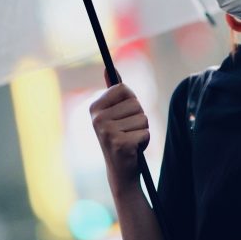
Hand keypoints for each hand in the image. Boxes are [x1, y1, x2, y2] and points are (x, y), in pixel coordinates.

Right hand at [89, 72, 148, 193]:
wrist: (121, 172)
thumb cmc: (120, 138)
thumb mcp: (115, 114)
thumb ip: (113, 91)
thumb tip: (108, 68)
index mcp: (94, 108)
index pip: (124, 89)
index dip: (131, 101)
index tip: (124, 115)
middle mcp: (97, 119)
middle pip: (135, 103)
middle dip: (138, 118)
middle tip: (127, 131)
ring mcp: (107, 132)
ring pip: (143, 118)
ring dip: (142, 130)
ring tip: (130, 140)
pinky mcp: (121, 144)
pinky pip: (146, 132)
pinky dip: (145, 141)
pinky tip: (134, 149)